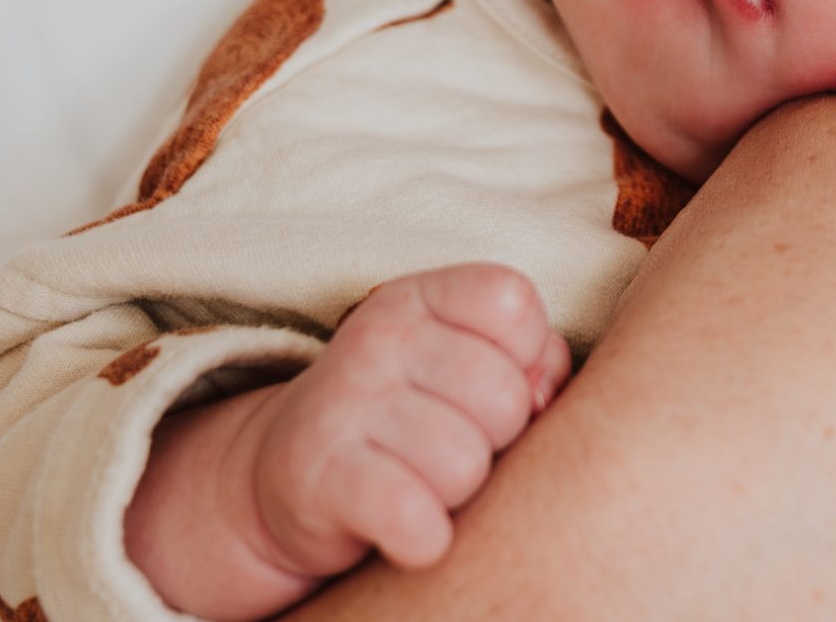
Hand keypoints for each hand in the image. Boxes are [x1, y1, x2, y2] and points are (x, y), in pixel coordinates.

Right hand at [126, 263, 571, 621]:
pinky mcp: (322, 477)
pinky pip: (414, 518)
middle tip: (450, 444)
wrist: (290, 479)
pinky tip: (408, 530)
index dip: (525, 354)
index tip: (490, 382)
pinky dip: (424, 538)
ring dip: (457, 493)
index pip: (512, 302)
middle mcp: (376, 339)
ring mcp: (343, 404)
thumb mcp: (469, 364)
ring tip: (420, 481)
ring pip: (466, 465)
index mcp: (418, 298)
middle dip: (496, 438)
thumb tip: (545, 397)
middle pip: (505, 398)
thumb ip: (533, 361)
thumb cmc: (411, 416)